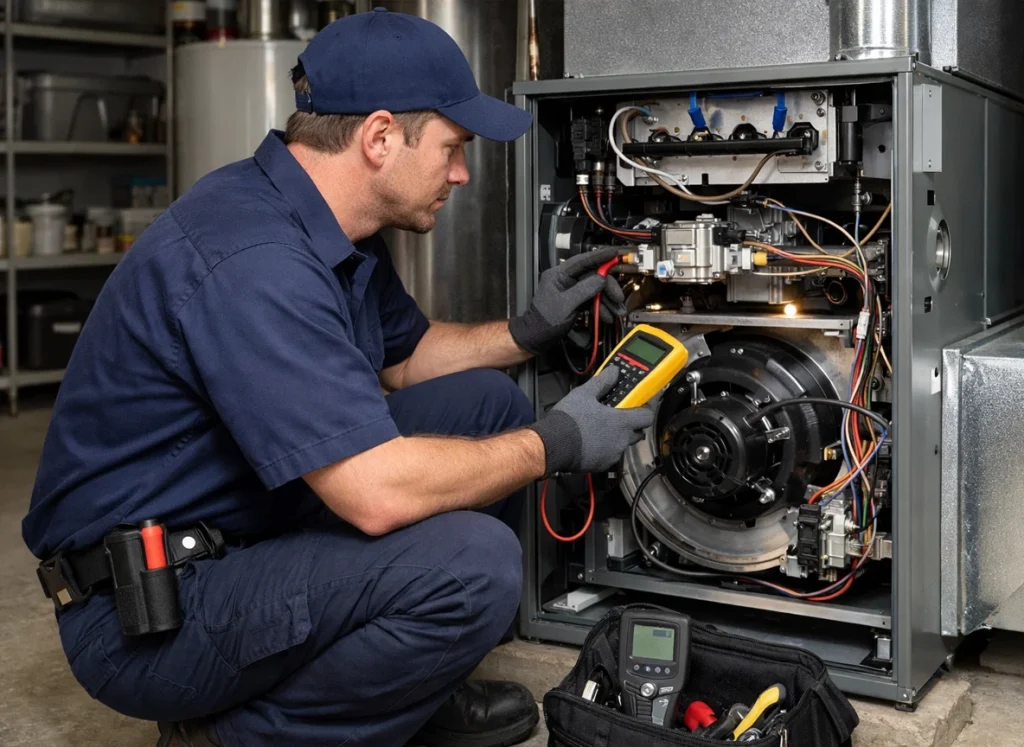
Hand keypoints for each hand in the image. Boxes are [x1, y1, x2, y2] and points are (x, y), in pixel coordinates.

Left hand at [509, 246, 625, 354]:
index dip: (600, 256)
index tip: (614, 253)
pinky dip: (601, 307)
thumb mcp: (566, 305)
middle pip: (593, 276)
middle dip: (608, 288)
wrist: (537, 338)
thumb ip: (584, 290)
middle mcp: (566, 280)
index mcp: (559, 275)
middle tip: (618, 298)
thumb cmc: (545, 321)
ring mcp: (572, 290)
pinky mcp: (577, 300)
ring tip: (616, 312)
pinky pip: (593, 299)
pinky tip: (607, 316)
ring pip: (595, 289)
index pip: (582, 261)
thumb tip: (601, 279)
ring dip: (607, 301)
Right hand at [528, 365, 653, 474]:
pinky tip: (591, 443)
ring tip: (599, 430)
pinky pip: (609, 456)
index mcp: (622, 422)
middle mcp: (622, 441)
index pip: (647, 417)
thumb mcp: (584, 394)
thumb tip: (614, 371)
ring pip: (622, 445)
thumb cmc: (570, 419)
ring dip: (616, 438)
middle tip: (617, 417)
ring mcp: (613, 455)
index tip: (638, 405)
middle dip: (631, 425)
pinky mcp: (602, 465)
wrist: (553, 444)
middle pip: (637, 433)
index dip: (644, 410)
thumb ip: (602, 382)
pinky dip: (604, 450)